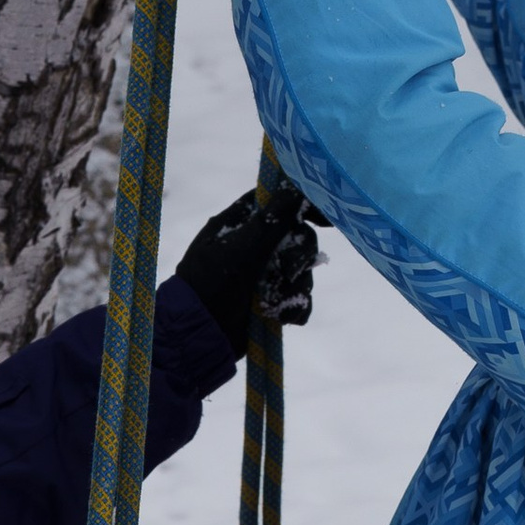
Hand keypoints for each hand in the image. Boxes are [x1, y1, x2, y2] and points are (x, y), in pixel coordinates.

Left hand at [174, 183, 322, 352]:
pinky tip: (282, 317)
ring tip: (274, 304)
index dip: (301, 205)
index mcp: (239, 224)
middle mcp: (253, 245)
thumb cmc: (213, 286)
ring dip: (294, 288)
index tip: (324, 217)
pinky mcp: (271, 300)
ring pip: (301, 270)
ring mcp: (263, 273)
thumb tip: (298, 187)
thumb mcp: (243, 248)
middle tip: (287, 272)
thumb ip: (273, 219)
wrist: (200, 337)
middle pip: (296, 237)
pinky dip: (294, 307)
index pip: (275, 201)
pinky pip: (298, 296)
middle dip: (297, 258)